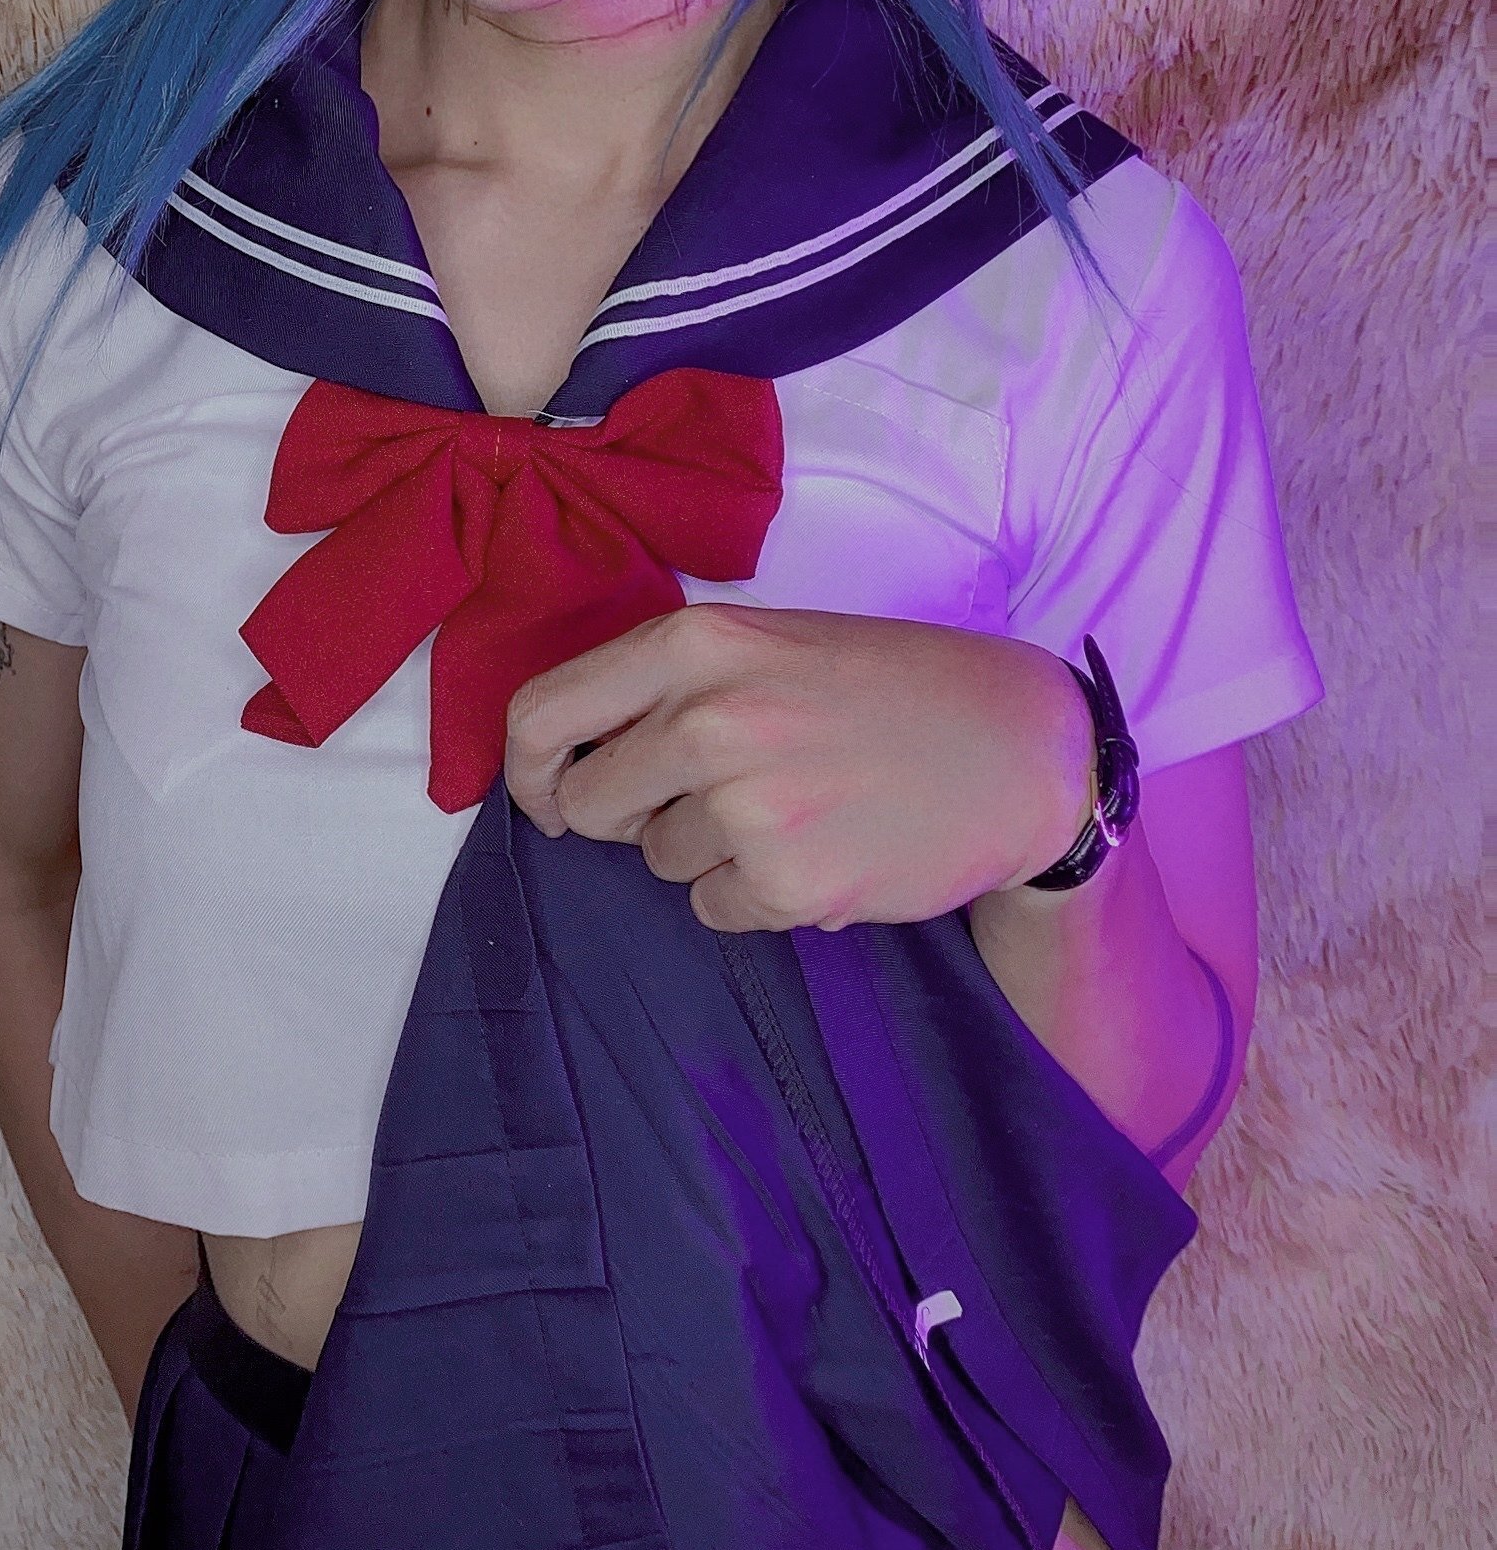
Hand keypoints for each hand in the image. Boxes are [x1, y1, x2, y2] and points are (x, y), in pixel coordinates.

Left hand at [503, 603, 1096, 932]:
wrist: (1022, 750)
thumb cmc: (893, 689)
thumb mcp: (774, 641)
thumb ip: (673, 683)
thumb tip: (567, 756)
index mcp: (699, 643)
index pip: (543, 714)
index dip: (527, 768)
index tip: (547, 794)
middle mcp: (711, 718)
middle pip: (588, 800)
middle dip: (625, 814)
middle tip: (704, 799)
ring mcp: (749, 805)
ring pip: (658, 858)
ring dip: (708, 850)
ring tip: (797, 807)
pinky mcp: (788, 884)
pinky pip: (714, 908)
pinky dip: (754, 894)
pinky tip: (823, 849)